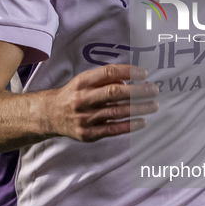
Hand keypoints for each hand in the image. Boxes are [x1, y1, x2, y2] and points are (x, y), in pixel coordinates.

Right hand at [44, 64, 158, 141]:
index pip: (108, 73)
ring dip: (138, 108)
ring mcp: (85, 118)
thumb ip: (105, 79)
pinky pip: (112, 129)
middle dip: (138, 91)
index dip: (128, 71)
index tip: (144, 73)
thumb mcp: (84, 81)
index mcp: (82, 82)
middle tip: (154, 90)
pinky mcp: (88, 133)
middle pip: (114, 93)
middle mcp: (83, 99)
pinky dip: (129, 125)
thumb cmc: (74, 94)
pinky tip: (142, 121)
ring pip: (117, 112)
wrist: (50, 115)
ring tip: (153, 105)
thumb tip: (129, 81)